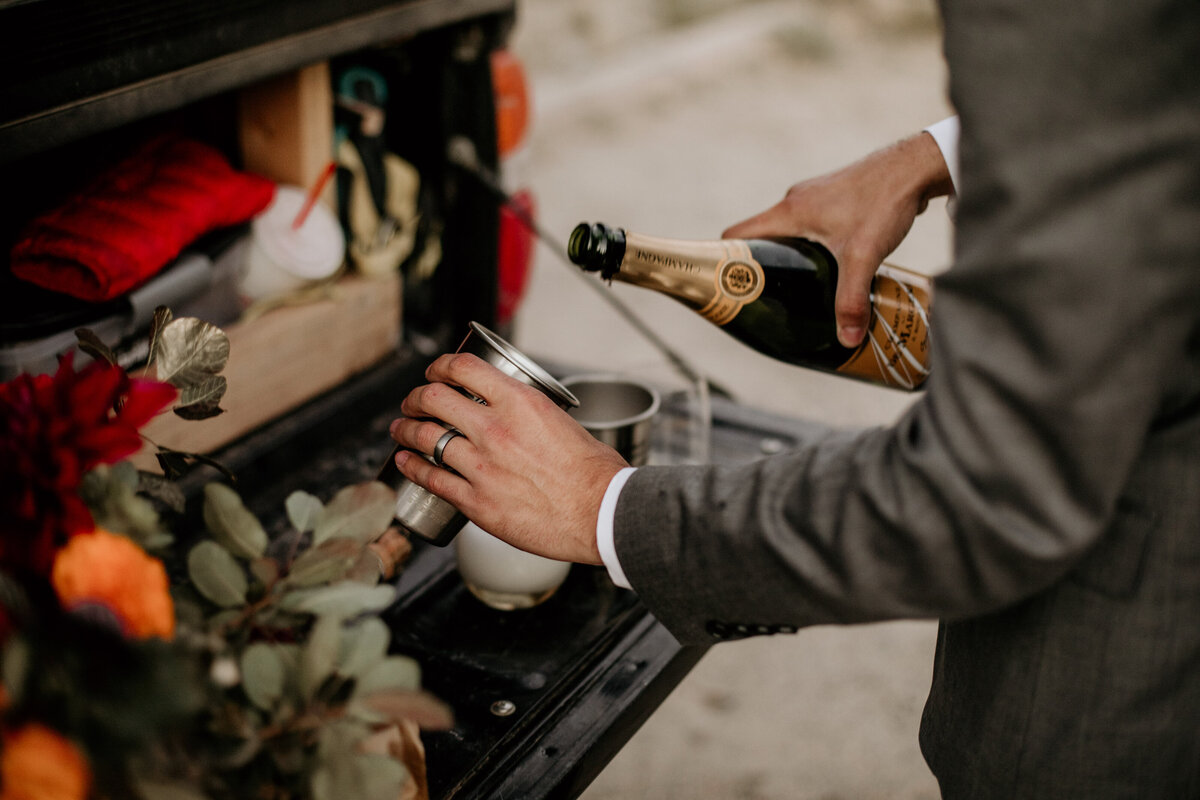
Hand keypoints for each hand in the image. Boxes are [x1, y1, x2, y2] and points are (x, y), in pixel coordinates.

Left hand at [387, 353, 629, 564]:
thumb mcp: (562, 422)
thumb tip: (516, 415)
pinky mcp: (476, 502)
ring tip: (400, 429)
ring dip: (406, 430)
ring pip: (425, 438)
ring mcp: (481, 466)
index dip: (439, 366)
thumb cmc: (594, 472)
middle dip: (416, 397)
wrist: (601, 513)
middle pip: (434, 399)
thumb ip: (531, 415)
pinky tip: (404, 463)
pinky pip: (431, 478)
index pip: (462, 368)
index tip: (434, 372)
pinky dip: (411, 467)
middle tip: (413, 402)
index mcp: (519, 403)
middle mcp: (495, 430)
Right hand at [723, 132, 952, 346]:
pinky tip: (832, 264)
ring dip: (790, 257)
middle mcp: (794, 201)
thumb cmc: (884, 202)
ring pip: (787, 232)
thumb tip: (846, 339)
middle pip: (760, 238)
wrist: (916, 167)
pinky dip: (811, 245)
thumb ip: (851, 300)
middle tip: (770, 299)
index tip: (731, 287)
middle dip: (763, 268)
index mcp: (787, 212)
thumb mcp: (863, 257)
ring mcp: (814, 197)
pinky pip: (808, 225)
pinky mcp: (833, 198)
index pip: (736, 235)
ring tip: (803, 287)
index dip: (727, 261)